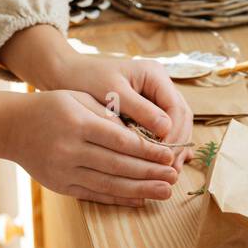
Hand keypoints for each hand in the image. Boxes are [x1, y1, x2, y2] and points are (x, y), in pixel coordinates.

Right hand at [6, 90, 179, 206]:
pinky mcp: (61, 186)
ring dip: (141, 190)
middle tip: (174, 175)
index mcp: (76, 123)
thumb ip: (106, 114)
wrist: (12, 128)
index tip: (169, 154)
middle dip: (150, 172)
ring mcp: (64, 171)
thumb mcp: (77, 97)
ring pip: (109, 184)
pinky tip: (140, 199)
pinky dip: (120, 199)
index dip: (147, 150)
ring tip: (165, 191)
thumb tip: (138, 133)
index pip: (120, 140)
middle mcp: (69, 150)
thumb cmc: (50, 107)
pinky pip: (95, 195)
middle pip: (118, 165)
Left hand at [53, 54, 194, 172]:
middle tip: (171, 170)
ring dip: (172, 149)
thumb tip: (166, 130)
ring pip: (173, 127)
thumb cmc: (87, 79)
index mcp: (155, 75)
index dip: (175, 134)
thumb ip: (140, 110)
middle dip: (177, 145)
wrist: (66, 75)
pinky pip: (160, 131)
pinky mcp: (145, 111)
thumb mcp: (113, 93)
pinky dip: (160, 148)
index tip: (165, 157)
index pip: (177, 108)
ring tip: (166, 173)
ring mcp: (153, 99)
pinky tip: (158, 166)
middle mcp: (159, 86)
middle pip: (180, 118)